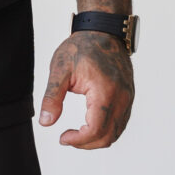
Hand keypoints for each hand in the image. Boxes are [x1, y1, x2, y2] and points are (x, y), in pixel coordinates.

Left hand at [39, 32, 133, 147]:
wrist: (103, 32)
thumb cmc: (81, 48)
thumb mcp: (60, 69)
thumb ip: (52, 97)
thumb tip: (46, 122)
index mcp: (104, 91)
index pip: (96, 130)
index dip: (79, 140)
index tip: (63, 137)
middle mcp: (121, 97)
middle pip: (108, 136)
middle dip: (86, 143)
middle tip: (67, 138)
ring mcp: (128, 97)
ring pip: (116, 132)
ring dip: (96, 139)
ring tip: (77, 133)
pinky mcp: (129, 97)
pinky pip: (121, 122)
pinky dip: (106, 130)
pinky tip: (89, 125)